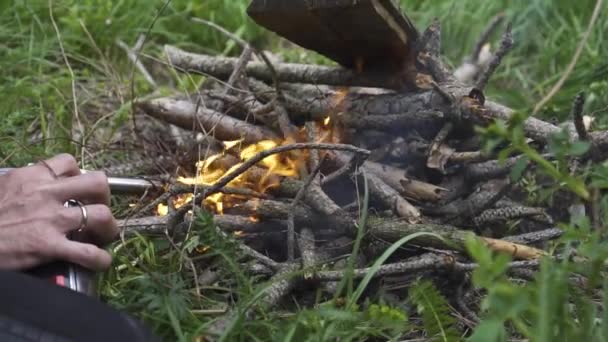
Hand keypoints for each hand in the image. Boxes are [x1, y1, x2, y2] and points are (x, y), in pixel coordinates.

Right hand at [0, 154, 118, 270]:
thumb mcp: (2, 188)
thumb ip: (24, 184)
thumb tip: (41, 182)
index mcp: (32, 177)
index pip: (68, 162)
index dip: (79, 174)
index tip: (77, 188)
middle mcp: (46, 194)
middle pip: (97, 183)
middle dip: (105, 196)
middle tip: (100, 207)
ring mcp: (50, 220)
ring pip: (101, 215)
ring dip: (109, 227)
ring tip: (105, 235)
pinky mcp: (49, 246)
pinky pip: (88, 253)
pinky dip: (101, 259)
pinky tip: (101, 262)